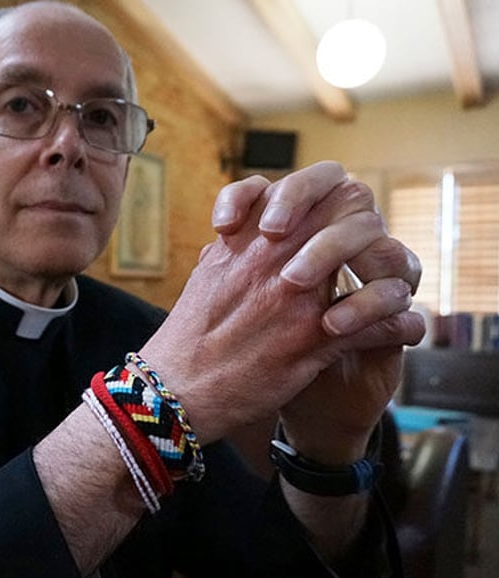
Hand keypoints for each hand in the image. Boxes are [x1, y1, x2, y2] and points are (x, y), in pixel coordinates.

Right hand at [139, 162, 423, 446]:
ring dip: (392, 273)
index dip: (341, 200)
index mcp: (253, 238)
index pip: (321, 187)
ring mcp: (299, 300)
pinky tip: (403, 327)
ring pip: (379, 259)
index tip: (338, 224)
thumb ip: (237, 244)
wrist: (177, 388)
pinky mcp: (313, 345)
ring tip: (391, 288)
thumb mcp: (209, 272)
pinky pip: (380, 324)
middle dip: (371, 230)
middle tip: (368, 255)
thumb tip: (252, 228)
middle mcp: (279, 259)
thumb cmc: (189, 334)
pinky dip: (399, 324)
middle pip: (356, 213)